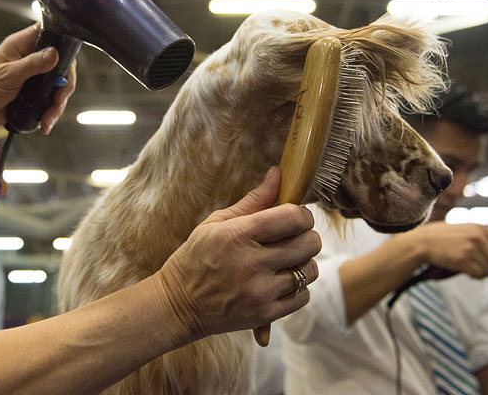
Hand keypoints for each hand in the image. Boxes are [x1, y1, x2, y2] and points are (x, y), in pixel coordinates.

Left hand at [0, 23, 76, 134]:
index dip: (62, 41)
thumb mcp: (8, 75)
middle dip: (64, 84)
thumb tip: (54, 53)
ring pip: (60, 84)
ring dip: (58, 102)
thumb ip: (32, 64)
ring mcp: (37, 75)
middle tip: (59, 98)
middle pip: (63, 63)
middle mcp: (32, 57)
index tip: (67, 60)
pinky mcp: (39, 91)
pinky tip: (46, 121)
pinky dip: (53, 110)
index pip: (49, 33)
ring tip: (48, 117)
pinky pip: (54, 98)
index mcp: (21, 45)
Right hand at [158, 166, 320, 340]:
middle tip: (294, 237)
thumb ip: (253, 200)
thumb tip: (278, 173)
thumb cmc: (197, 257)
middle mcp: (251, 264)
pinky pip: (303, 296)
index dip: (302, 214)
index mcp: (238, 235)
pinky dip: (299, 287)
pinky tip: (281, 281)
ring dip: (304, 262)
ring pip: (310, 270)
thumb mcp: (217, 222)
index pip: (293, 217)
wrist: (178, 304)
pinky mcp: (265, 314)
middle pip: (309, 243)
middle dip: (307, 236)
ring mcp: (259, 292)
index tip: (296, 217)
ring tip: (287, 260)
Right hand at [405, 221, 487, 277]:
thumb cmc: (444, 237)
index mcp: (481, 228)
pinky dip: (474, 276)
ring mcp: (471, 248)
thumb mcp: (466, 230)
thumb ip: (484, 239)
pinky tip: (465, 270)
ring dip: (483, 273)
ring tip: (471, 267)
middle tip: (486, 269)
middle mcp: (479, 237)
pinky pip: (478, 275)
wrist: (423, 242)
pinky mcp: (463, 260)